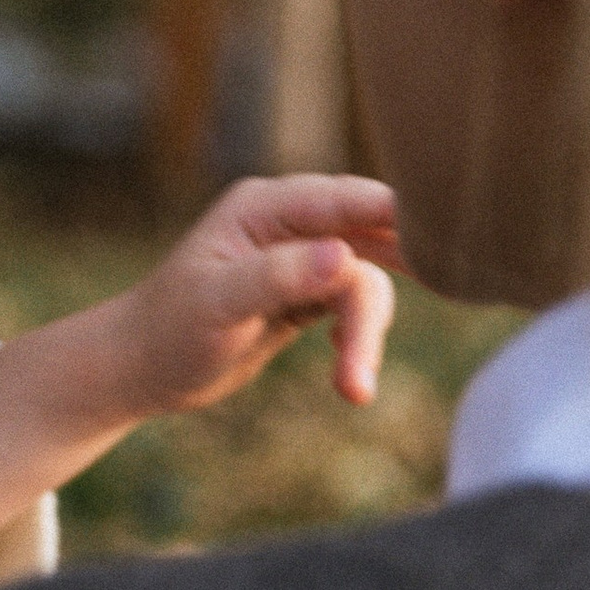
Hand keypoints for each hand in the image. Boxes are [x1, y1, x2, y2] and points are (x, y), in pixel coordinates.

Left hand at [0, 172, 400, 542]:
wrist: (142, 369)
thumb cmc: (168, 332)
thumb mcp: (217, 304)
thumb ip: (278, 277)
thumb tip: (341, 257)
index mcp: (267, 205)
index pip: (350, 200)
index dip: (403, 218)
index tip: (446, 248)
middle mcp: (291, 220)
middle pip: (371, 242)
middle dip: (374, 302)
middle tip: (367, 357)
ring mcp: (304, 254)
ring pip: (368, 281)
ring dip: (366, 333)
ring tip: (353, 389)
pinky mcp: (311, 290)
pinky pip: (358, 303)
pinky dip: (359, 338)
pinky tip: (347, 377)